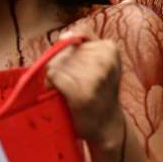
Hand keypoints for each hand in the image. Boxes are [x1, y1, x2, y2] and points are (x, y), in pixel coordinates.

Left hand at [46, 33, 125, 147]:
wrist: (107, 126)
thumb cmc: (100, 92)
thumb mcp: (103, 60)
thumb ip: (86, 40)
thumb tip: (64, 35)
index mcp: (110, 48)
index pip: (74, 38)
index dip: (71, 54)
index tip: (81, 70)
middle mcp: (104, 61)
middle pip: (63, 51)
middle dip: (62, 66)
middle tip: (76, 84)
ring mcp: (93, 78)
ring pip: (55, 63)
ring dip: (56, 77)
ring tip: (70, 91)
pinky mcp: (81, 93)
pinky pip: (53, 76)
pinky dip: (51, 85)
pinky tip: (61, 95)